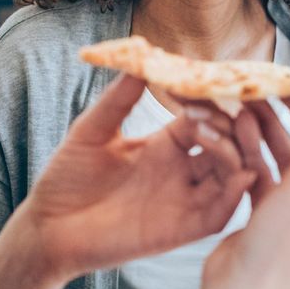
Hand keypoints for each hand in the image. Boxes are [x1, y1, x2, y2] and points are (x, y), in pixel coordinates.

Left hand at [17, 73, 256, 278]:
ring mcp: (183, 200)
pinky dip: (236, 192)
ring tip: (236, 129)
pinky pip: (221, 212)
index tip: (219, 80)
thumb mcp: (92, 130)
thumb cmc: (66, 178)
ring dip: (240, 151)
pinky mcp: (182, 230)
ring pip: (232, 174)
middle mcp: (181, 170)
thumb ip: (118, 98)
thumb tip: (141, 59)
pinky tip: (239, 171)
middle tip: (240, 105)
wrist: (49, 227)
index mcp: (164, 144)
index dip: (214, 100)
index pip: (205, 117)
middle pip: (229, 144)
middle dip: (239, 124)